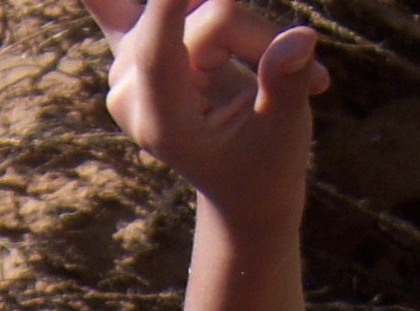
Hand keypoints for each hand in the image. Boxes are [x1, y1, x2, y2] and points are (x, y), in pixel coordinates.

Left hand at [82, 0, 327, 238]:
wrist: (240, 183)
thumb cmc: (264, 162)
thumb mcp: (284, 132)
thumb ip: (285, 84)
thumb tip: (302, 38)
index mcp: (160, 123)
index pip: (159, 49)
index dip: (169, 4)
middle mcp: (130, 89)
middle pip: (206, 17)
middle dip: (257, 35)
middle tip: (311, 79)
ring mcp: (125, 60)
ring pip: (201, 1)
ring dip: (243, 25)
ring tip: (266, 67)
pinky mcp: (130, 38)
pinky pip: (108, 1)